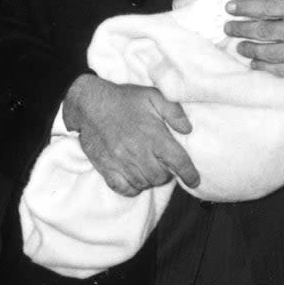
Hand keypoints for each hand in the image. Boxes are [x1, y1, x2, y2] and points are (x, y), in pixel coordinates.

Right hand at [61, 75, 197, 194]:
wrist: (89, 103)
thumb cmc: (124, 99)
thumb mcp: (153, 95)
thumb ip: (174, 111)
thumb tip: (187, 129)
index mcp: (154, 135)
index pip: (178, 162)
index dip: (189, 174)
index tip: (194, 180)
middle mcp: (138, 151)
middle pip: (161, 177)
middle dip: (166, 174)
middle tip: (163, 164)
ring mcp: (120, 161)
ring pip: (144, 184)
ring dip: (150, 179)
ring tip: (148, 168)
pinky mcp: (106, 167)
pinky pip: (124, 188)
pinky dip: (132, 187)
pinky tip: (134, 177)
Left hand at [224, 0, 283, 75]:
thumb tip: (262, 5)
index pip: (268, 6)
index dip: (246, 7)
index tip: (229, 6)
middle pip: (264, 31)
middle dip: (242, 29)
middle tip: (228, 27)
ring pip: (269, 53)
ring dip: (250, 50)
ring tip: (239, 46)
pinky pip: (281, 70)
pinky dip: (265, 67)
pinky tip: (255, 64)